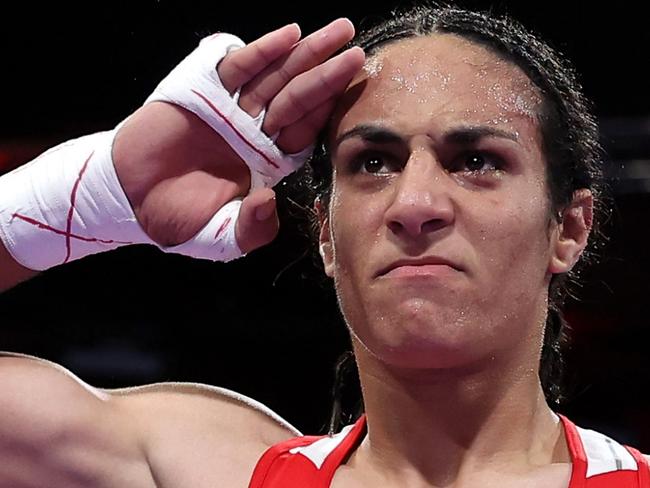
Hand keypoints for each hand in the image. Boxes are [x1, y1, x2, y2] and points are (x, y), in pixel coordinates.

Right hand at [113, 19, 364, 253]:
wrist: (130, 199)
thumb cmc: (177, 218)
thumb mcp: (221, 237)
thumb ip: (252, 230)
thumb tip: (267, 201)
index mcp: (267, 162)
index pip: (305, 132)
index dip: (328, 112)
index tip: (356, 93)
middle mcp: (256, 131)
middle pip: (299, 98)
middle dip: (329, 74)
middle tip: (358, 52)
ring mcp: (231, 108)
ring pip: (276, 77)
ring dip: (307, 54)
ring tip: (338, 32)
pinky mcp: (203, 91)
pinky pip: (238, 67)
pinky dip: (262, 52)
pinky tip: (289, 36)